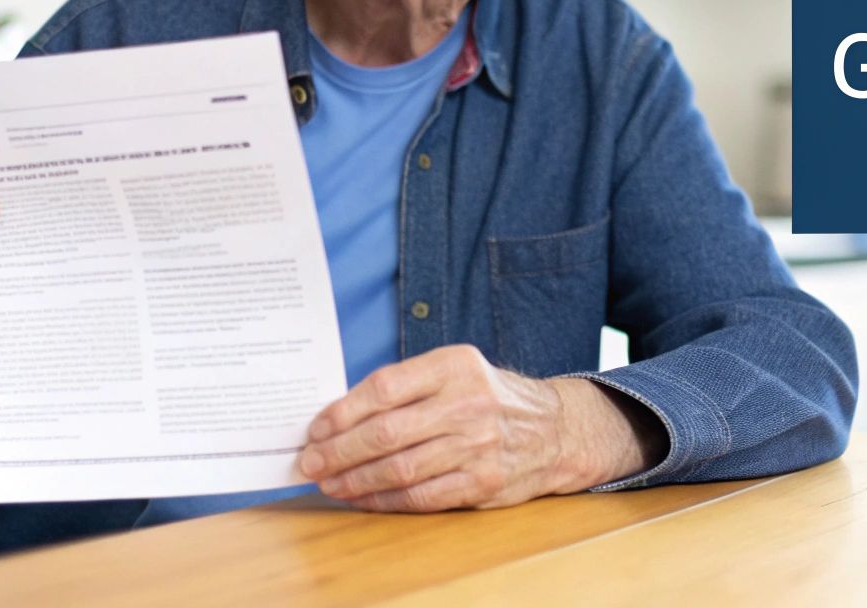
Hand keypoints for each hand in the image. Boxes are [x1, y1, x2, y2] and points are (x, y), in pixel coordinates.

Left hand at [300, 344, 663, 511]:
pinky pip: (421, 496)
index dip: (342, 411)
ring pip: (399, 469)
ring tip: (329, 483)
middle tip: (310, 462)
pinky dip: (383, 500)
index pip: (384, 387)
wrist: (555, 430)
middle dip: (338, 451)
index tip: (316, 428)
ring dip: (354, 480)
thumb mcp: (457, 371)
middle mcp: (468, 403)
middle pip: (386, 432)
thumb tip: (339, 415)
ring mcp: (477, 446)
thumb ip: (407, 386)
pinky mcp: (482, 482)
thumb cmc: (489, 398)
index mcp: (455, 366)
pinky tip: (362, 498)